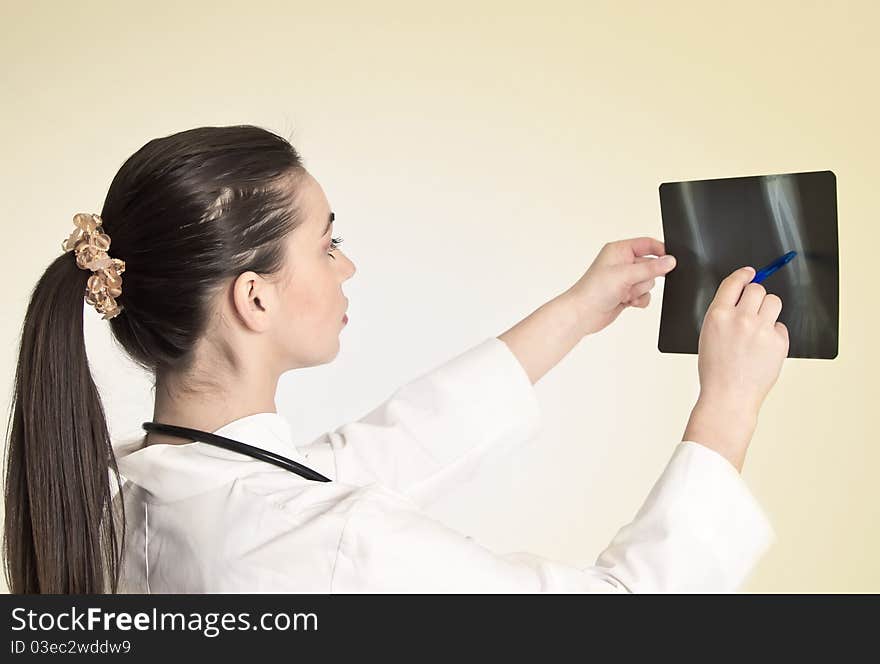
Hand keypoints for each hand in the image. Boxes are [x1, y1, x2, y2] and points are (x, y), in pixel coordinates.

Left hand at [563, 237, 676, 335]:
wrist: (583, 315)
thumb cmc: (593, 291)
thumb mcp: (625, 275)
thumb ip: (650, 268)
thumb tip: (670, 261)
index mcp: (619, 250)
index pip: (647, 244)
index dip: (660, 251)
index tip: (670, 260)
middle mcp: (622, 263)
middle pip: (651, 266)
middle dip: (643, 278)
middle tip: (631, 282)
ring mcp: (624, 279)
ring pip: (648, 282)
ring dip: (639, 291)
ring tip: (624, 293)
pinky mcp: (626, 294)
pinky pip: (645, 295)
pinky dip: (639, 300)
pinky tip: (627, 302)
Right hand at [694, 265, 789, 415]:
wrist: (728, 396)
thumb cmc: (716, 370)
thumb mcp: (708, 335)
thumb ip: (723, 313)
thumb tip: (742, 295)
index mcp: (718, 315)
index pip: (734, 283)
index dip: (744, 275)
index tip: (750, 273)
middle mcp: (740, 318)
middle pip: (758, 289)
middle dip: (756, 296)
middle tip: (753, 309)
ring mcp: (761, 330)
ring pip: (773, 301)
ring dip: (768, 310)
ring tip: (759, 327)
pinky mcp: (778, 342)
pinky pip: (781, 326)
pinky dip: (774, 334)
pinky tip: (763, 348)